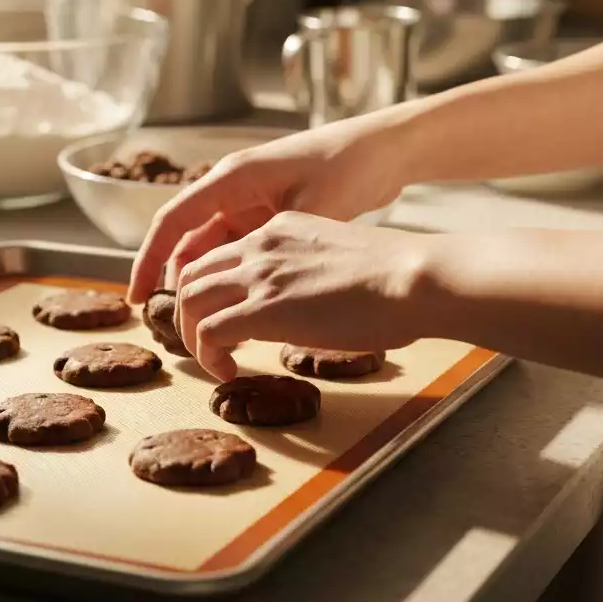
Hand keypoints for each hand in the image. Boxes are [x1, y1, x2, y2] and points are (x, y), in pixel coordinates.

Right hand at [128, 110, 414, 302]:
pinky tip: (236, 306)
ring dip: (204, 282)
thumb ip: (277, 247)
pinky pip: (238, 249)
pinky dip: (231, 275)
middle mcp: (233, 189)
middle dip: (174, 280)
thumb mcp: (312, 209)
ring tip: (202, 325)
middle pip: (188, 239)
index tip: (136, 298)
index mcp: (231, 179)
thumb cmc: (348, 167)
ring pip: (212, 248)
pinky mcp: (271, 214)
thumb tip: (248, 293)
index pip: (172, 221)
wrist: (385, 149)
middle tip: (174, 326)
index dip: (149, 260)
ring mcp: (252, 202)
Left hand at [174, 210, 434, 380]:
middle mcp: (260, 246)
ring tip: (213, 361)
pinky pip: (208, 332)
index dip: (211, 289)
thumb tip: (306, 307)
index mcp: (279, 229)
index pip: (222, 254)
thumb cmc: (397, 279)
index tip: (220, 317)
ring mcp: (259, 276)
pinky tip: (228, 372)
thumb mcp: (338, 259)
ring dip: (191, 335)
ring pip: (189, 301)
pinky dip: (207, 356)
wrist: (414, 279)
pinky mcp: (264, 309)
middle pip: (193, 274)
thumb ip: (308, 274)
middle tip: (203, 342)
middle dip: (188, 311)